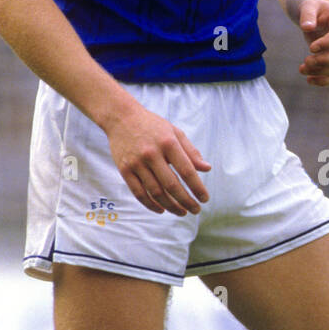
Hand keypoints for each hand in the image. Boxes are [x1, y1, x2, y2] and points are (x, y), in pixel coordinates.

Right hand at [104, 100, 210, 214]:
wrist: (121, 117)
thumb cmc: (152, 126)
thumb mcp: (175, 132)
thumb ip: (191, 152)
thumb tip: (207, 169)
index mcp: (168, 143)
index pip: (187, 171)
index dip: (197, 188)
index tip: (205, 198)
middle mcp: (152, 154)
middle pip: (172, 185)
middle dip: (186, 201)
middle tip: (196, 210)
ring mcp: (137, 163)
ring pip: (156, 192)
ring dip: (171, 206)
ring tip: (182, 212)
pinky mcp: (124, 170)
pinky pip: (139, 193)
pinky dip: (151, 205)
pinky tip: (161, 210)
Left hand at [298, 0, 328, 85]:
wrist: (318, 15)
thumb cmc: (314, 9)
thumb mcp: (308, 6)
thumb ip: (307, 14)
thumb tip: (307, 27)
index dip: (326, 43)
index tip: (311, 48)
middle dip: (324, 60)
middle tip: (306, 60)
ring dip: (319, 71)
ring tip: (301, 69)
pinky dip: (324, 81)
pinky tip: (309, 80)